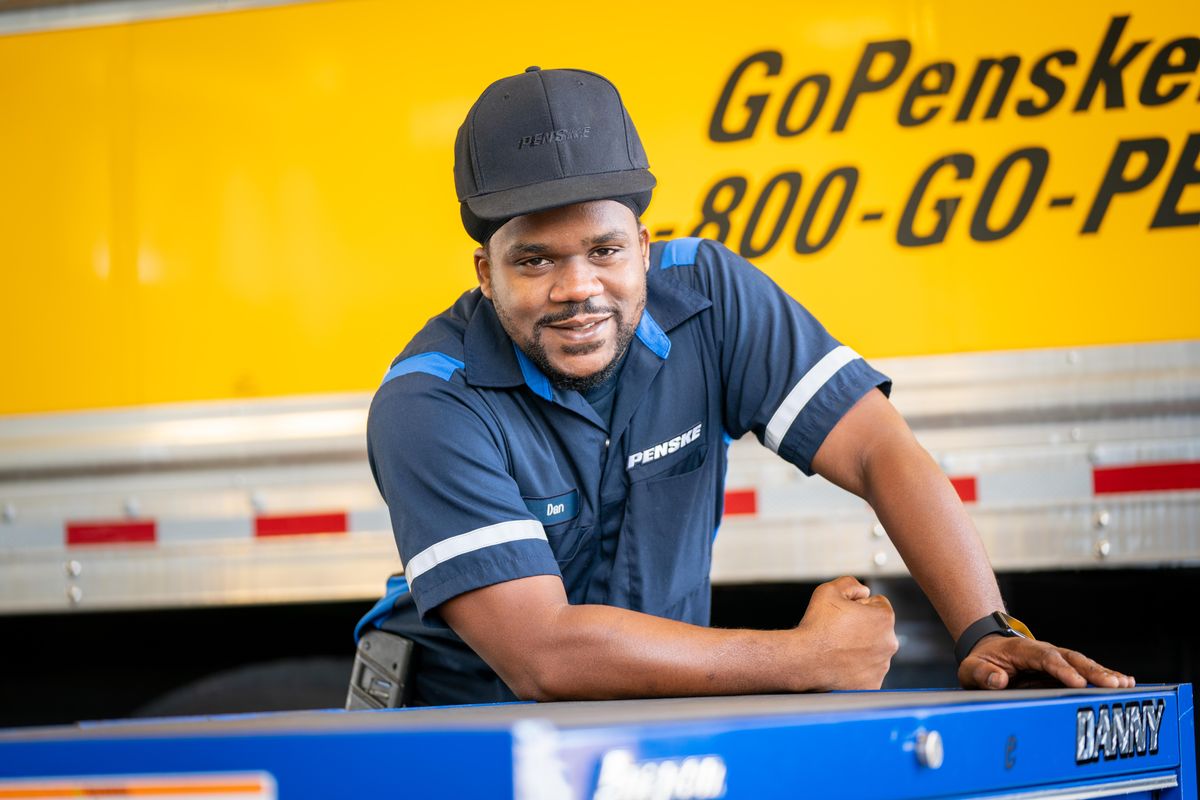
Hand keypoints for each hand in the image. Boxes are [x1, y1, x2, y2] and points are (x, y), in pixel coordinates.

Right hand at [794, 576, 898, 690]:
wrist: (803, 660)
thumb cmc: (816, 627)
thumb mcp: (829, 590)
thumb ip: (850, 583)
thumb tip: (864, 591)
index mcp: (884, 618)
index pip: (878, 604)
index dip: (859, 605)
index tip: (844, 614)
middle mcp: (889, 643)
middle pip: (878, 628)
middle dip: (863, 627)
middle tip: (838, 631)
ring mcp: (882, 666)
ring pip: (874, 651)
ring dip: (860, 648)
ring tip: (837, 648)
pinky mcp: (872, 684)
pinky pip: (868, 671)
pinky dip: (857, 668)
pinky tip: (840, 663)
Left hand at [958, 634, 1135, 689]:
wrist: (988, 651)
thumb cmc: (981, 662)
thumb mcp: (971, 668)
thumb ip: (982, 673)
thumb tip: (998, 680)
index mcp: (1022, 650)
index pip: (1044, 658)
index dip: (1061, 670)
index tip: (1077, 682)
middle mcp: (1044, 651)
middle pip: (1071, 658)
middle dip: (1092, 671)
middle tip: (1113, 684)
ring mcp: (1056, 659)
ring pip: (1083, 664)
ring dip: (1103, 674)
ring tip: (1125, 685)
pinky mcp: (1064, 669)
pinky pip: (1086, 672)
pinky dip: (1104, 676)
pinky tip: (1126, 683)